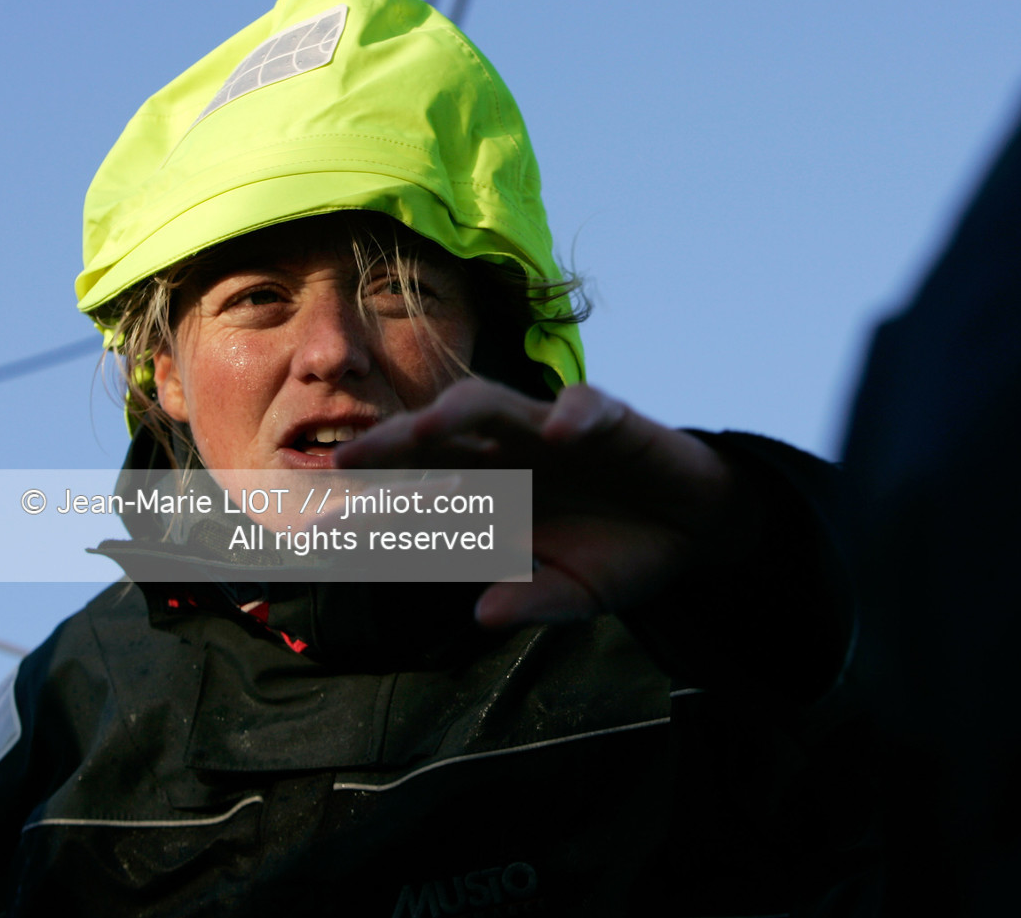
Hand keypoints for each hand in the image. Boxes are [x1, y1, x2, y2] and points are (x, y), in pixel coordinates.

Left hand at [332, 380, 741, 627]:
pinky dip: (573, 416)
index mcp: (492, 500)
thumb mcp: (577, 593)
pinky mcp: (608, 419)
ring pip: (492, 405)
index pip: (422, 503)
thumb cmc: (622, 554)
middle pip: (437, 441)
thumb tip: (481, 615)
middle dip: (391, 448)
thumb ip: (532, 601)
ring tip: (428, 429)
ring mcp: (550, 432)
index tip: (326, 536)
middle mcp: (508, 456)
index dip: (378, 516)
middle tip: (346, 462)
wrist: (694, 526)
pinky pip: (586, 408)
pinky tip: (560, 433)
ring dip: (457, 413)